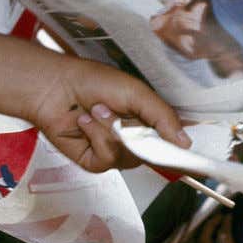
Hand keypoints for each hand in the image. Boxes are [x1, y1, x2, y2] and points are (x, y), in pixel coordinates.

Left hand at [22, 56, 188, 173]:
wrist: (55, 87)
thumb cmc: (93, 82)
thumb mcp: (136, 93)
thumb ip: (163, 117)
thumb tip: (185, 142)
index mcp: (148, 121)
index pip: (172, 143)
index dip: (178, 150)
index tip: (186, 153)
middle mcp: (135, 140)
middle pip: (153, 154)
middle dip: (135, 132)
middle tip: (120, 114)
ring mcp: (116, 152)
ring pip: (129, 157)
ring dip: (111, 131)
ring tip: (97, 111)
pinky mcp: (96, 161)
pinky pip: (108, 159)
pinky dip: (97, 138)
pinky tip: (85, 123)